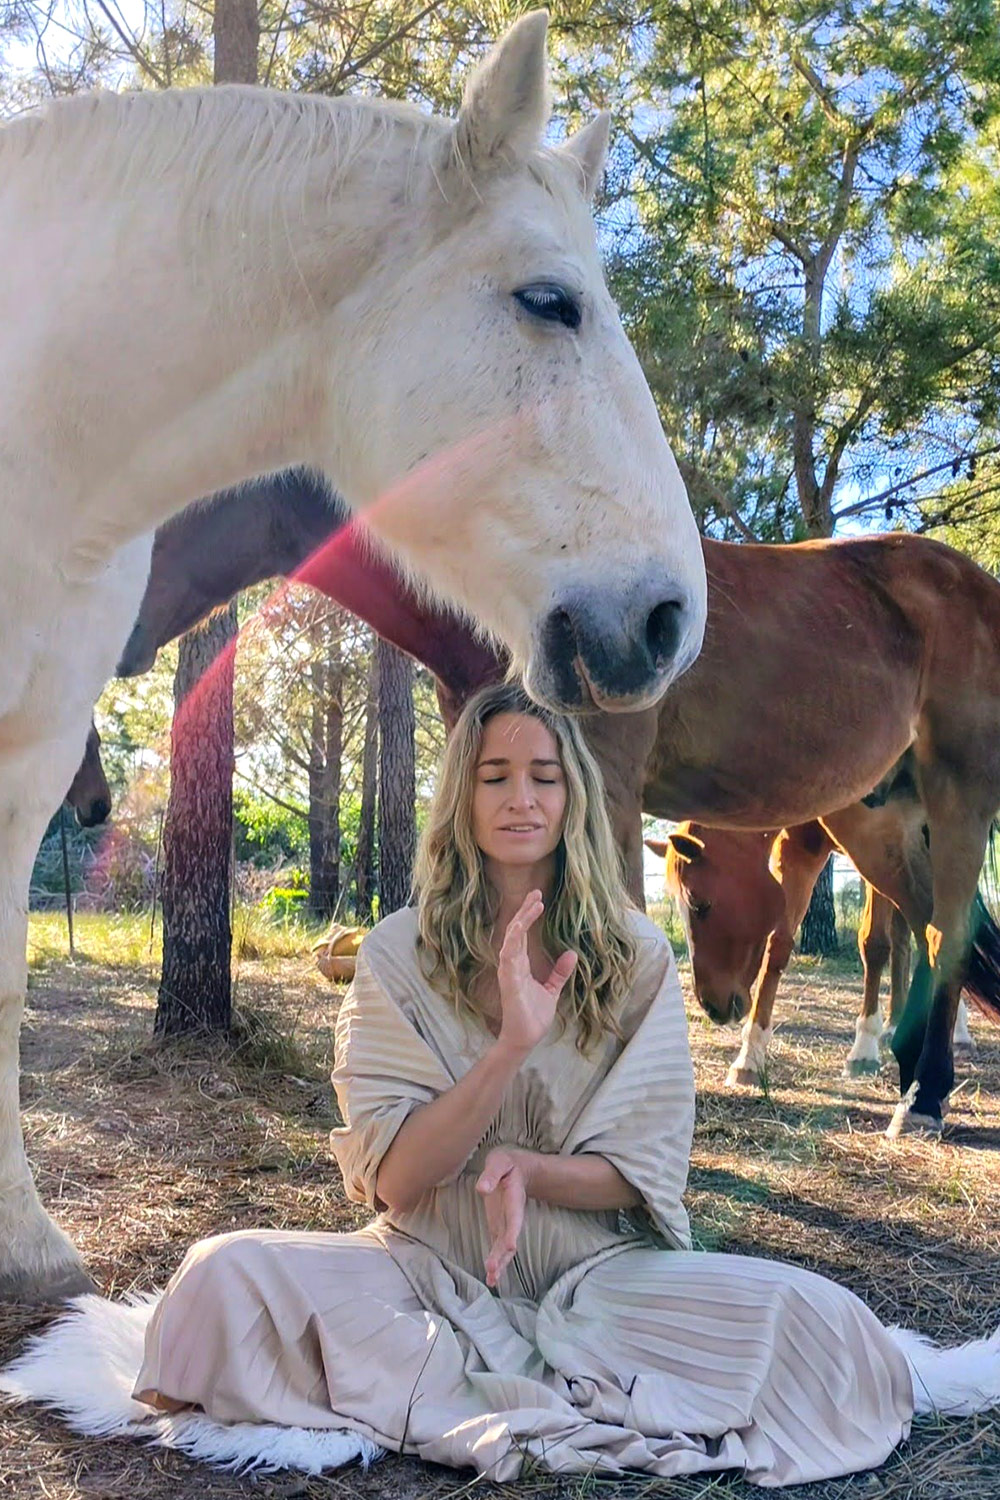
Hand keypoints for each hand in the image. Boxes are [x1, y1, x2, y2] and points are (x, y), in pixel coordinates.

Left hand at [476, 1147, 531, 1288]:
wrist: (517, 1167)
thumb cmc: (506, 1163)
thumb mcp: (499, 1162)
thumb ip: (491, 1174)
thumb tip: (481, 1188)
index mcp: (514, 1199)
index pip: (514, 1219)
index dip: (512, 1233)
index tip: (509, 1247)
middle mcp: (512, 1216)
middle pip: (509, 1239)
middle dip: (502, 1256)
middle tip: (492, 1271)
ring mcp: (506, 1223)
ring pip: (504, 1248)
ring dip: (499, 1263)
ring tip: (492, 1280)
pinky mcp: (498, 1226)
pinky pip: (498, 1247)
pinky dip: (496, 1261)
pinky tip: (491, 1277)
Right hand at [496, 891, 576, 1055]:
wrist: (526, 1037)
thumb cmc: (533, 1015)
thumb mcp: (552, 989)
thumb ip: (559, 972)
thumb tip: (572, 953)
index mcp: (521, 964)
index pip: (522, 934)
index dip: (528, 915)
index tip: (537, 897)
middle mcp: (512, 964)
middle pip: (515, 931)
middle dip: (524, 911)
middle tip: (536, 892)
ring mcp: (509, 971)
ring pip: (511, 939)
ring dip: (521, 921)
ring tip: (532, 905)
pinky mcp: (509, 980)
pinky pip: (509, 956)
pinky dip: (513, 940)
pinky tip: (520, 927)